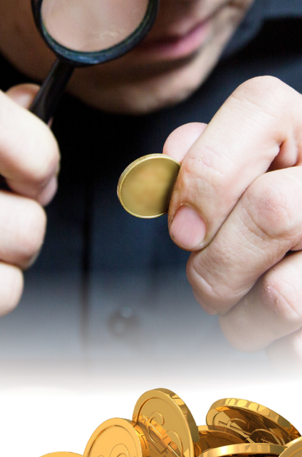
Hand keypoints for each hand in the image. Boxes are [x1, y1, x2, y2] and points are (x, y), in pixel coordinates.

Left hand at [164, 76, 301, 363]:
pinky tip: (278, 326)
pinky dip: (274, 347)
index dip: (206, 174)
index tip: (181, 229)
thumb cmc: (263, 204)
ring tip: (242, 306)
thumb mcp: (238, 167)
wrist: (300, 243)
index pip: (259, 109)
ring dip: (241, 319)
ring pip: (282, 295)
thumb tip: (168, 163)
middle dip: (214, 266)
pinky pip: (297, 346)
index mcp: (301, 122)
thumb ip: (202, 156)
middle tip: (205, 281)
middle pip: (270, 212)